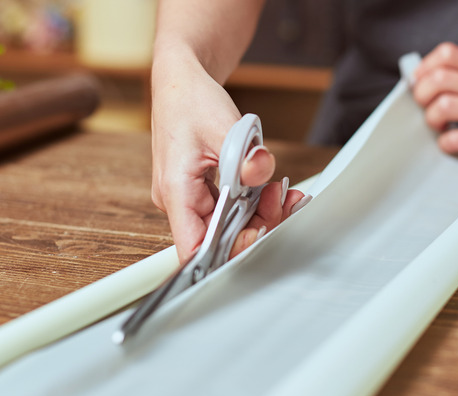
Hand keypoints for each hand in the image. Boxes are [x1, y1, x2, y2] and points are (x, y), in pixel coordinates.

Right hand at [151, 51, 307, 261]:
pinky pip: (228, 209)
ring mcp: (188, 198)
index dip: (226, 250)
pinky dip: (251, 202)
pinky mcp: (199, 192)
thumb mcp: (224, 125)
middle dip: (256, 225)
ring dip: (258, 213)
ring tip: (282, 192)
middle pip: (217, 237)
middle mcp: (177, 201)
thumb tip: (262, 171)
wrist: (181, 83)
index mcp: (175, 190)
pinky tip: (272, 190)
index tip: (258, 232)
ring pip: (226, 225)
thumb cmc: (190, 101)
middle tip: (283, 201)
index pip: (193, 246)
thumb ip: (246, 155)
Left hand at [413, 42, 457, 163]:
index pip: (448, 53)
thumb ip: (457, 79)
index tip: (419, 83)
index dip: (425, 67)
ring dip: (432, 119)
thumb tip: (418, 81)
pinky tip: (450, 142)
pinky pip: (456, 138)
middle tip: (426, 108)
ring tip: (440, 126)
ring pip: (444, 106)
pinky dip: (446, 143)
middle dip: (422, 95)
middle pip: (439, 79)